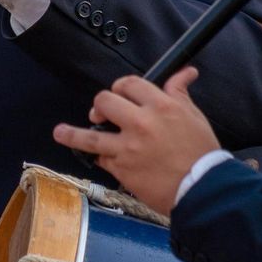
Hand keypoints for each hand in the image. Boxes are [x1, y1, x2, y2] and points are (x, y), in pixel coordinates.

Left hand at [52, 68, 217, 216]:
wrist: (203, 189)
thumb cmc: (201, 152)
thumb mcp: (194, 116)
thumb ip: (180, 93)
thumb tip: (184, 72)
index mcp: (160, 105)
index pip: (129, 84)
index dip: (121, 87)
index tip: (120, 94)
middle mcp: (141, 123)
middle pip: (105, 101)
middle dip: (101, 105)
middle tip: (101, 113)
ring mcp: (128, 148)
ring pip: (91, 136)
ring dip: (72, 134)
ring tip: (59, 132)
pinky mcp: (122, 170)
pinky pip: (103, 159)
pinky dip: (100, 158)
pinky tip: (97, 158)